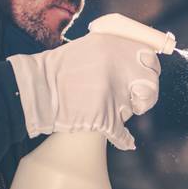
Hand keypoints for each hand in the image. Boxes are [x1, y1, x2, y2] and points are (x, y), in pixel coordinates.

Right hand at [7, 33, 160, 149]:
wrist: (36, 90)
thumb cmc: (57, 70)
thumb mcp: (88, 47)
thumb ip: (114, 52)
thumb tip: (138, 59)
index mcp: (112, 46)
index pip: (149, 56)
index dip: (150, 67)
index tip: (144, 71)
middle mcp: (117, 68)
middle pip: (151, 83)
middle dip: (147, 92)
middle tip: (137, 96)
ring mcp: (113, 94)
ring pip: (136, 107)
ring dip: (130, 110)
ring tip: (115, 108)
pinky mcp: (105, 118)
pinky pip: (123, 135)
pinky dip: (125, 141)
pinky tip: (127, 142)